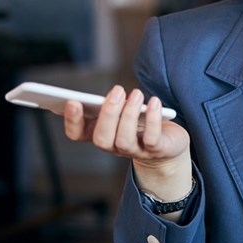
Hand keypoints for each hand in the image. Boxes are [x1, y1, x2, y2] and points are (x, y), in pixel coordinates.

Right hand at [63, 85, 191, 198]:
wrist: (170, 143)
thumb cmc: (142, 122)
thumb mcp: (124, 111)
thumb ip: (113, 104)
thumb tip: (112, 94)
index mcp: (101, 134)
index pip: (77, 134)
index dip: (72, 121)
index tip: (73, 102)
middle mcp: (114, 147)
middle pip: (101, 139)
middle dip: (107, 114)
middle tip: (117, 91)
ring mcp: (135, 152)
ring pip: (124, 140)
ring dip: (129, 114)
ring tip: (136, 93)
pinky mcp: (156, 151)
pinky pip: (152, 139)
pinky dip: (153, 119)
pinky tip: (154, 102)